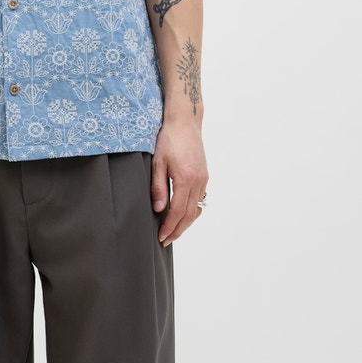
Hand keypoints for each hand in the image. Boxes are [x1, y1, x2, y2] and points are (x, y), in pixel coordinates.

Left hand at [151, 119, 207, 247]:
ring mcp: (203, 178)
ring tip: (174, 231)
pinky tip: (183, 214)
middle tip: (166, 240)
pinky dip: (191, 211)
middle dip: (178, 230)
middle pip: (189, 214)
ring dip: (186, 223)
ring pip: (196, 209)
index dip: (169, 227)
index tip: (161, 236)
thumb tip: (159, 209)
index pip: (177, 211)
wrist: (185, 122)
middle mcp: (198, 181)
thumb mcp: (158, 162)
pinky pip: (200, 199)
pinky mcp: (204, 175)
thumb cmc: (168, 138)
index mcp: (185, 178)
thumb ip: (158, 187)